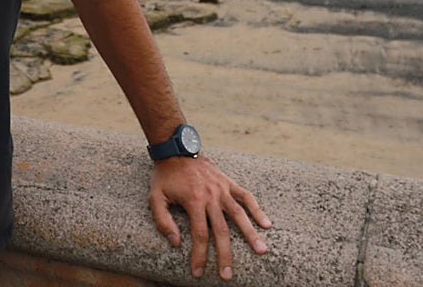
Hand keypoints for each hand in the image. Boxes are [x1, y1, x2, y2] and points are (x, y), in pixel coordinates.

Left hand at [149, 155, 270, 280]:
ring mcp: (222, 189)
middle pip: (221, 230)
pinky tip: (266, 224)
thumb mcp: (155, 197)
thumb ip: (163, 221)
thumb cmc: (165, 176)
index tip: (198, 272)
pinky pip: (246, 196)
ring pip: (239, 215)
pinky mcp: (228, 182)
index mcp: (193, 201)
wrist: (176, 149)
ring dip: (250, 234)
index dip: (199, 255)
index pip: (199, 235)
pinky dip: (257, 209)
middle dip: (225, 255)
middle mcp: (211, 196)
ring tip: (261, 251)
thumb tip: (176, 243)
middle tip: (228, 275)